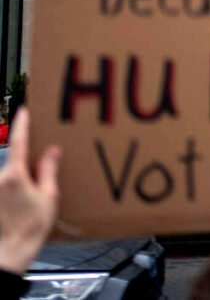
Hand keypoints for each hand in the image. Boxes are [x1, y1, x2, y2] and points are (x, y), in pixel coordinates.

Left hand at [0, 110, 60, 275]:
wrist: (8, 253)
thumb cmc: (30, 228)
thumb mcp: (48, 197)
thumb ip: (48, 170)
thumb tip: (51, 151)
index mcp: (14, 174)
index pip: (18, 141)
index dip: (22, 124)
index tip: (23, 111)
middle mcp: (0, 179)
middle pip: (15, 161)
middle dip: (28, 164)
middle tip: (42, 174)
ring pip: (10, 177)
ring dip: (22, 182)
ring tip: (34, 200)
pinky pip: (5, 188)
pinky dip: (15, 193)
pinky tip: (24, 207)